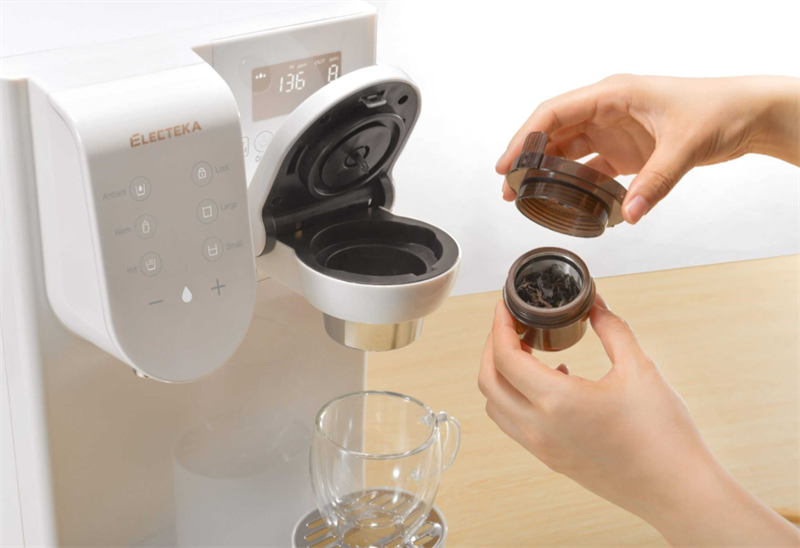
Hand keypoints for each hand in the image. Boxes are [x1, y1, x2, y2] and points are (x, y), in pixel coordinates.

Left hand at [478, 296, 799, 545]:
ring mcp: (542, 448)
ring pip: (496, 406)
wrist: (677, 491)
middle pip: (489, 381)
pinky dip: (514, 396)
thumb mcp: (639, 368)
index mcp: (558, 402)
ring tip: (525, 349)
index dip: (500, 326)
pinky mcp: (551, 459)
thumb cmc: (663, 434)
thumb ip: (612, 329)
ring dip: (499, 374)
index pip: (505, 358)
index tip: (505, 306)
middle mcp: (540, 428)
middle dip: (492, 347)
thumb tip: (593, 304)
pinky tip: (549, 380)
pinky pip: (514, 423)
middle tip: (510, 324)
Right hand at [495, 75, 799, 223]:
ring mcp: (615, 130)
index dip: (525, 137)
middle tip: (509, 187)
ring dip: (546, 172)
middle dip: (527, 158)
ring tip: (526, 196)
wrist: (748, 115)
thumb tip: (628, 215)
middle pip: (553, 132)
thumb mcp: (685, 146)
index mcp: (614, 94)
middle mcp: (608, 110)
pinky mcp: (626, 150)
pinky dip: (576, 183)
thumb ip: (655, 183)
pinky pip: (591, 167)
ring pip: (568, 150)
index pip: (555, 112)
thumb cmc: (720, 109)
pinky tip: (566, 200)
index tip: (507, 163)